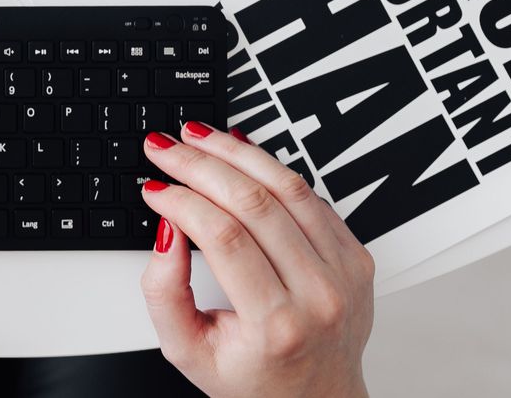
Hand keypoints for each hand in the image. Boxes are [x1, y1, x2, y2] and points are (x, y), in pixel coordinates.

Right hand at [139, 124, 373, 397]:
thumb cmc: (254, 379)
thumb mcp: (188, 352)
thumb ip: (164, 293)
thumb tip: (167, 230)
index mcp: (277, 325)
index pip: (224, 237)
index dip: (181, 200)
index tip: (154, 187)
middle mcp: (319, 295)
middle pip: (254, 203)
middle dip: (199, 164)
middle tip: (165, 148)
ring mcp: (344, 273)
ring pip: (287, 187)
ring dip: (235, 152)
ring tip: (198, 137)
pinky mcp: (355, 256)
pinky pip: (311, 195)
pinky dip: (271, 167)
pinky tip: (240, 153)